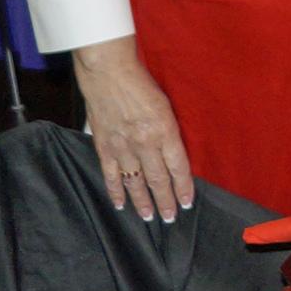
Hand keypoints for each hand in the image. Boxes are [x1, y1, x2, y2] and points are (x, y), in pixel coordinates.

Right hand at [72, 38, 194, 220]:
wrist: (108, 72)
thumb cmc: (142, 83)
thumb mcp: (166, 105)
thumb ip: (169, 130)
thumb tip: (174, 153)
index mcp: (165, 131)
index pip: (178, 167)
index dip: (183, 187)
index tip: (187, 202)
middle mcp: (145, 143)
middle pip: (158, 179)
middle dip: (166, 201)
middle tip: (170, 218)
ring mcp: (123, 147)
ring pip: (135, 182)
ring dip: (143, 202)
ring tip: (150, 217)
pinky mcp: (104, 146)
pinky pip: (111, 175)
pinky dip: (116, 191)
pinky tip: (121, 204)